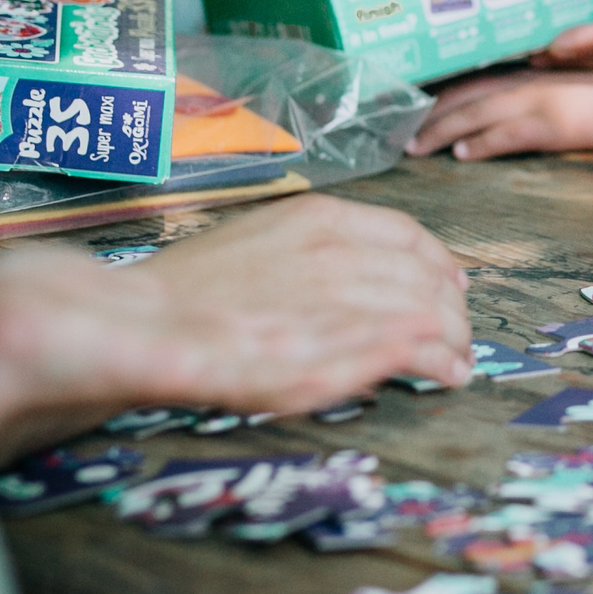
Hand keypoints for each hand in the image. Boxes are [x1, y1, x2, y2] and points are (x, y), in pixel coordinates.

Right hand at [0, 194, 471, 462]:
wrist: (132, 323)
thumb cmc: (190, 294)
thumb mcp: (262, 250)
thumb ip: (318, 257)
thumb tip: (379, 273)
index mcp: (321, 218)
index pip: (411, 237)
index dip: (441, 267)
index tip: (452, 291)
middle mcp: (338, 247)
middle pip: (428, 276)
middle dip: (452, 310)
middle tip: (459, 339)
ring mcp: (334, 293)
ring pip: (428, 310)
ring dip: (454, 339)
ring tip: (460, 364)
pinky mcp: (327, 343)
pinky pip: (407, 345)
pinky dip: (436, 359)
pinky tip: (446, 375)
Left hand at [411, 67, 592, 159]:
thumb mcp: (572, 91)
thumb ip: (541, 97)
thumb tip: (510, 117)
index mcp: (533, 74)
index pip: (476, 80)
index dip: (443, 95)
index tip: (414, 108)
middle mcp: (530, 81)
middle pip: (467, 94)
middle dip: (431, 114)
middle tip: (401, 133)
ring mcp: (542, 101)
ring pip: (478, 113)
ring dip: (442, 131)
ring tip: (415, 147)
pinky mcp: (556, 124)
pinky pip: (510, 133)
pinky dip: (482, 143)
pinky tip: (462, 155)